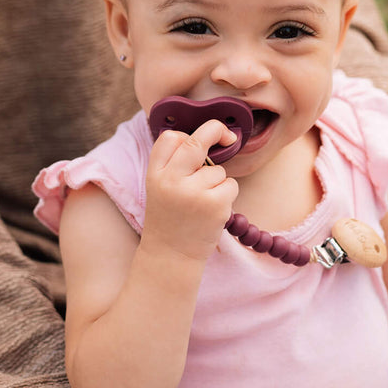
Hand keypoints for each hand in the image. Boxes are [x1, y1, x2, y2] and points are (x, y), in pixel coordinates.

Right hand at [143, 119, 238, 262]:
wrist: (171, 256)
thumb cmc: (170, 218)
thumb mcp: (160, 188)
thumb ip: (174, 163)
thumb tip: (207, 136)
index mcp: (155, 174)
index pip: (170, 138)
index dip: (187, 135)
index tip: (203, 137)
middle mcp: (172, 180)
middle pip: (198, 140)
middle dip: (217, 131)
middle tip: (228, 137)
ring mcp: (194, 192)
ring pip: (218, 170)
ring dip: (217, 183)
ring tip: (201, 204)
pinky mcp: (215, 205)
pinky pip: (231, 185)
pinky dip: (227, 195)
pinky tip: (212, 211)